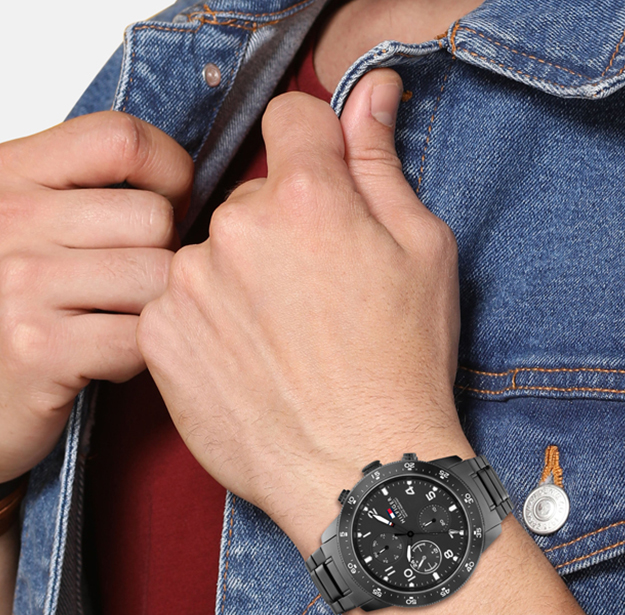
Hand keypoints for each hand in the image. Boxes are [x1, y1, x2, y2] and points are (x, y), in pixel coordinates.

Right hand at [0, 112, 192, 480]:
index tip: (168, 205)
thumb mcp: (35, 225)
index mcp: (11, 174)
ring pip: (159, 278)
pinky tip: (103, 358)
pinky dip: (139, 357)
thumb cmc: (14, 309)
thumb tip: (188, 182)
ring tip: (113, 322)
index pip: (122, 139)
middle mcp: (10, 218)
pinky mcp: (38, 348)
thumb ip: (92, 193)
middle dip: (163, 258)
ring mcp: (20, 282)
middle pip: (155, 218)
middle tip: (129, 288)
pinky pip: (142, 337)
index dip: (170, 174)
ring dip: (154, 311)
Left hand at [136, 71, 471, 554]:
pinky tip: (254, 363)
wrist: (360, 472)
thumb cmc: (403, 371)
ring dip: (243, 279)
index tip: (330, 195)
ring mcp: (188, 285)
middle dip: (284, 230)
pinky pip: (182, 303)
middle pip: (252, 197)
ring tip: (287, 341)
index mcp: (308, 199)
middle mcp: (235, 230)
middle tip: (321, 299)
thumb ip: (383, 165)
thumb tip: (371, 93)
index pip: (293, 122)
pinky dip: (211, 323)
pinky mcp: (160, 336)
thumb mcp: (425, 256)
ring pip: (214, 253)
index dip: (318, 155)